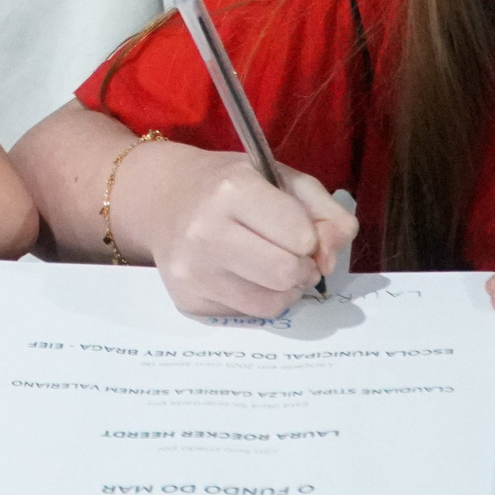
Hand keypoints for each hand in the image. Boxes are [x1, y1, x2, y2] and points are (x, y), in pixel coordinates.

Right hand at [115, 140, 357, 319]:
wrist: (163, 199)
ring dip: (284, 290)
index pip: (302, 237)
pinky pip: (247, 316)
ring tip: (270, 267)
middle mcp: (205, 232)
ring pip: (271, 305)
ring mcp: (192, 271)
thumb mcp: (283, 178)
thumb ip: (327, 212)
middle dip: (302, 268)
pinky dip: (256, 300)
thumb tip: (330, 261)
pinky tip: (241, 276)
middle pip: (287, 274)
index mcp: (232, 190)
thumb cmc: (230, 186)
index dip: (310, 236)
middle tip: (292, 256)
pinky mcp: (187, 301)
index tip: (296, 228)